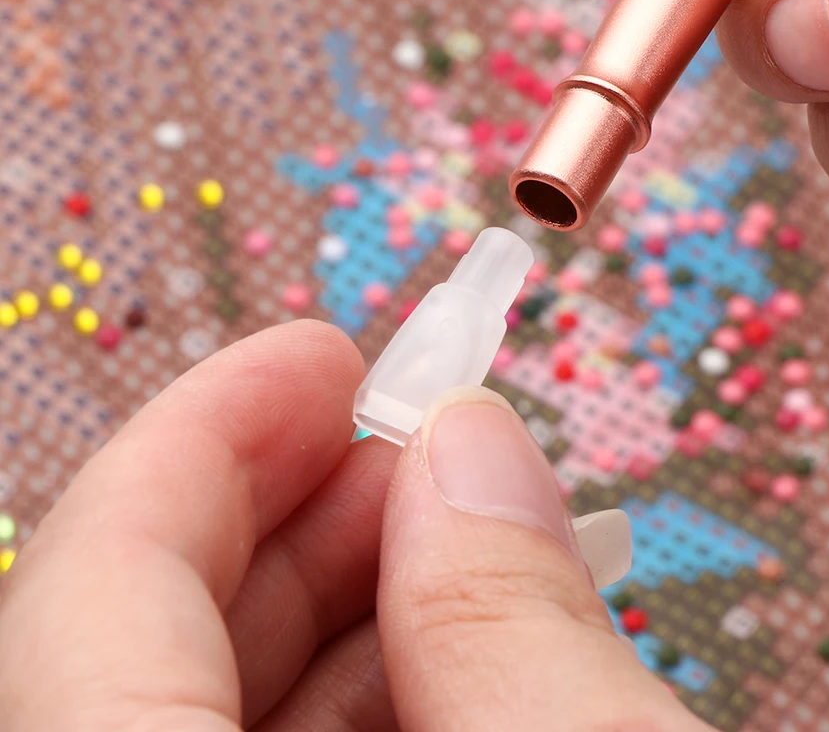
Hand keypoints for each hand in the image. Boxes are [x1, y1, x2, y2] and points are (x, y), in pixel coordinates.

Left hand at [0, 321, 711, 731]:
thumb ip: (513, 623)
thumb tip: (469, 443)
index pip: (92, 589)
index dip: (210, 435)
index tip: (326, 354)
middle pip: (140, 642)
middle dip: (292, 509)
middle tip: (416, 439)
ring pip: (210, 711)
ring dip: (343, 605)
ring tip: (461, 535)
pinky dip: (371, 702)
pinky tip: (460, 655)